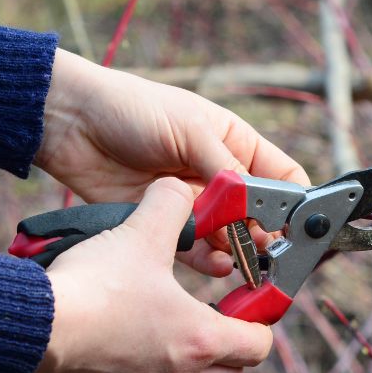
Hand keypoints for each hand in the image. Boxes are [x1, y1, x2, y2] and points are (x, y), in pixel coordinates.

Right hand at [26, 178, 272, 372]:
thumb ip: (171, 203)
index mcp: (200, 337)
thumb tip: (181, 187)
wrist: (35, 323)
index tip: (239, 312)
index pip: (259, 346)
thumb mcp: (142, 230)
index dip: (256, 327)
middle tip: (203, 333)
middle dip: (224, 361)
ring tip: (167, 371)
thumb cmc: (96, 282)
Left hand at [34, 49, 310, 274]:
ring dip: (238, 251)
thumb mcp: (190, 130)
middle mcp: (219, 176)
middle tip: (270, 255)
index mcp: (235, 144)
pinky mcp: (163, 223)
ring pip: (229, 236)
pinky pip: (194, 249)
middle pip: (258, 214)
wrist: (72, 123)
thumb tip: (260, 202)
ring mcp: (192, 202)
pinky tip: (217, 264)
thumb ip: (227, 169)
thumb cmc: (132, 109)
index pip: (282, 177)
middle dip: (267, 235)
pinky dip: (208, 260)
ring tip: (244, 264)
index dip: (295, 203)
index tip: (299, 227)